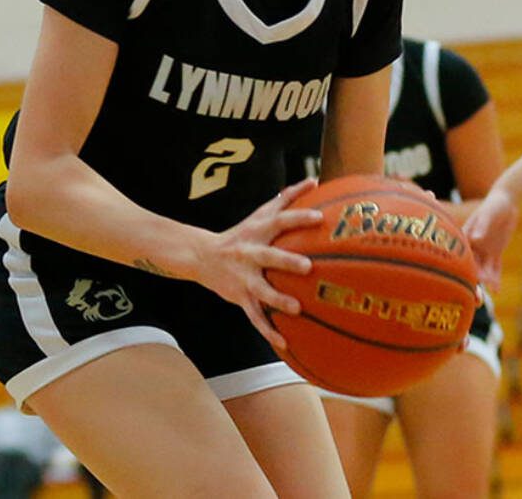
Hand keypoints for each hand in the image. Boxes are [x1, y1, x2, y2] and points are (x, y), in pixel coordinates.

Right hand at [192, 179, 320, 349]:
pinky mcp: (239, 296)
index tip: (319, 217)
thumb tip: (315, 180)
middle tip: (307, 266)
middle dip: (287, 261)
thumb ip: (288, 197)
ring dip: (277, 300)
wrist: (202, 255)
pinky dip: (268, 330)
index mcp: (258, 231)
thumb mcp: (261, 213)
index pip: (280, 221)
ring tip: (296, 309)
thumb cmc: (243, 232)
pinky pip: (254, 316)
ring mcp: (243, 277)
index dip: (299, 218)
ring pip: (261, 290)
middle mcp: (250, 253)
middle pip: (269, 256)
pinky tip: (284, 342)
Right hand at [460, 186, 518, 290]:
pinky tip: (497, 290)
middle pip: (471, 266)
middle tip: (476, 297)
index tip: (467, 280)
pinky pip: (494, 267)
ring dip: (486, 280)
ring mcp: (483, 250)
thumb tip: (475, 239)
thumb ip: (481, 225)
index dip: (463, 270)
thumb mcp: (488, 213)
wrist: (506, 201)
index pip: (462, 256)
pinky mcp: (494, 252)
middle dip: (473, 281)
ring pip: (483, 269)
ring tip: (490, 290)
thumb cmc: (494, 205)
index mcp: (465, 236)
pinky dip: (495, 277)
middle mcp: (472, 245)